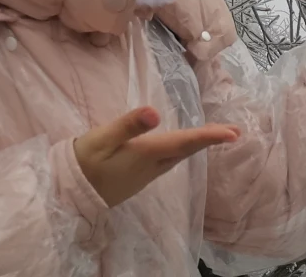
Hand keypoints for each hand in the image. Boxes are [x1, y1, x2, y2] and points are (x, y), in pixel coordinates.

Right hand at [73, 106, 238, 207]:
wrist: (70, 194)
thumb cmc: (86, 161)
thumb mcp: (104, 138)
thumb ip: (129, 125)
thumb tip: (155, 112)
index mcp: (147, 153)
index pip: (185, 142)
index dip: (210, 136)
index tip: (235, 133)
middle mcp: (152, 166)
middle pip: (186, 150)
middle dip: (211, 140)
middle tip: (235, 132)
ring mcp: (146, 174)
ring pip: (178, 157)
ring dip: (197, 145)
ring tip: (215, 136)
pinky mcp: (138, 177)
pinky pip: (168, 161)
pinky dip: (182, 150)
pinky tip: (181, 146)